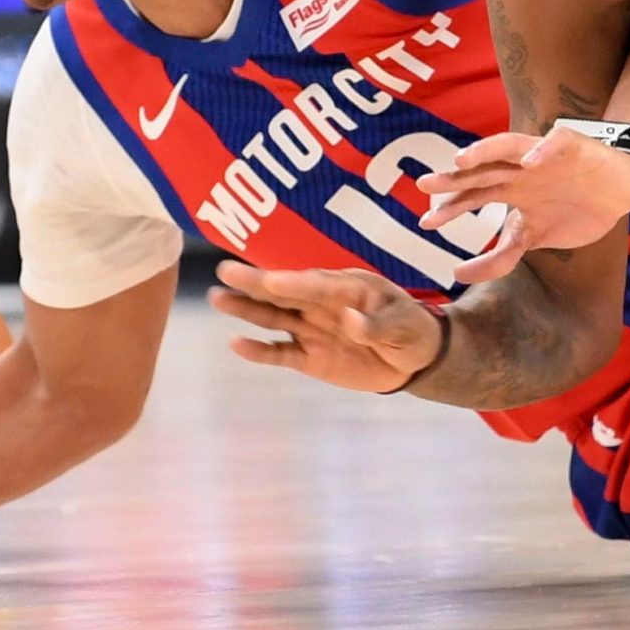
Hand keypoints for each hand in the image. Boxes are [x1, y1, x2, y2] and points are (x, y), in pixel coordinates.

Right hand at [210, 261, 444, 392]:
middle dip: (256, 284)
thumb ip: (376, 324)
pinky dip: (258, 350)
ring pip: (274, 318)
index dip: (295, 283)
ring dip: (246, 309)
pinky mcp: (308, 356)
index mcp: (347, 287)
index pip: (318, 284)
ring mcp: (312, 329)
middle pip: (284, 293)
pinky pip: (279, 353)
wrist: (413, 359)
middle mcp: (322, 304)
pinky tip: (236, 343)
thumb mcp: (403, 325)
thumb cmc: (410, 329)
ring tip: (217, 297)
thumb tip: (350, 321)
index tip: (272, 280)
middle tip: (225, 270)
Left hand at [418, 127, 629, 283]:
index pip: (473, 194)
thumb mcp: (532, 238)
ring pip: (509, 146)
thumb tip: (456, 275)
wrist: (620, 191)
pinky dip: (542, 151)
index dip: (451, 207)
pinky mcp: (572, 147)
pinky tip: (530, 163)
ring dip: (485, 151)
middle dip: (455, 177)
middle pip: (482, 169)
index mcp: (510, 189)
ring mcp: (543, 157)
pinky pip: (555, 143)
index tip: (427, 223)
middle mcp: (520, 169)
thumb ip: (499, 257)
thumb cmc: (575, 211)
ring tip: (463, 160)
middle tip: (424, 184)